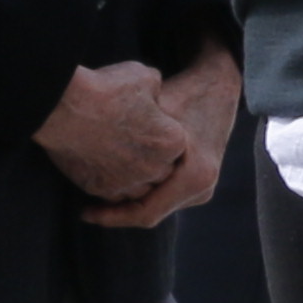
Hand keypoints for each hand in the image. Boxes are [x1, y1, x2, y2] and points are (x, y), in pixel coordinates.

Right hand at [38, 58, 196, 218]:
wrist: (65, 107)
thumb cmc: (106, 90)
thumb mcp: (144, 77)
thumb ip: (156, 90)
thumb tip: (153, 93)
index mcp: (171, 141)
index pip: (175, 145)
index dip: (160, 135)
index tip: (147, 126)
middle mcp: (154, 168)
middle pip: (160, 170)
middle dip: (150, 159)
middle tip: (132, 142)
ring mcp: (127, 182)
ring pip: (139, 188)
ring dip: (133, 176)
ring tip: (117, 156)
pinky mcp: (100, 189)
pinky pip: (112, 195)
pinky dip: (110, 183)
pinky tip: (101, 166)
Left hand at [72, 46, 243, 229]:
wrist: (217, 86)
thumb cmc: (184, 95)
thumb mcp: (154, 115)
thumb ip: (131, 140)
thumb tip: (88, 158)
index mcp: (195, 176)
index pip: (146, 213)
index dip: (112, 216)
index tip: (85, 213)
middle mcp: (203, 188)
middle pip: (151, 213)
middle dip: (117, 212)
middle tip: (85, 208)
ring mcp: (203, 188)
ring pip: (156, 207)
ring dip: (128, 204)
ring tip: (97, 196)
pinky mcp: (198, 184)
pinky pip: (163, 198)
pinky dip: (140, 194)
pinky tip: (118, 184)